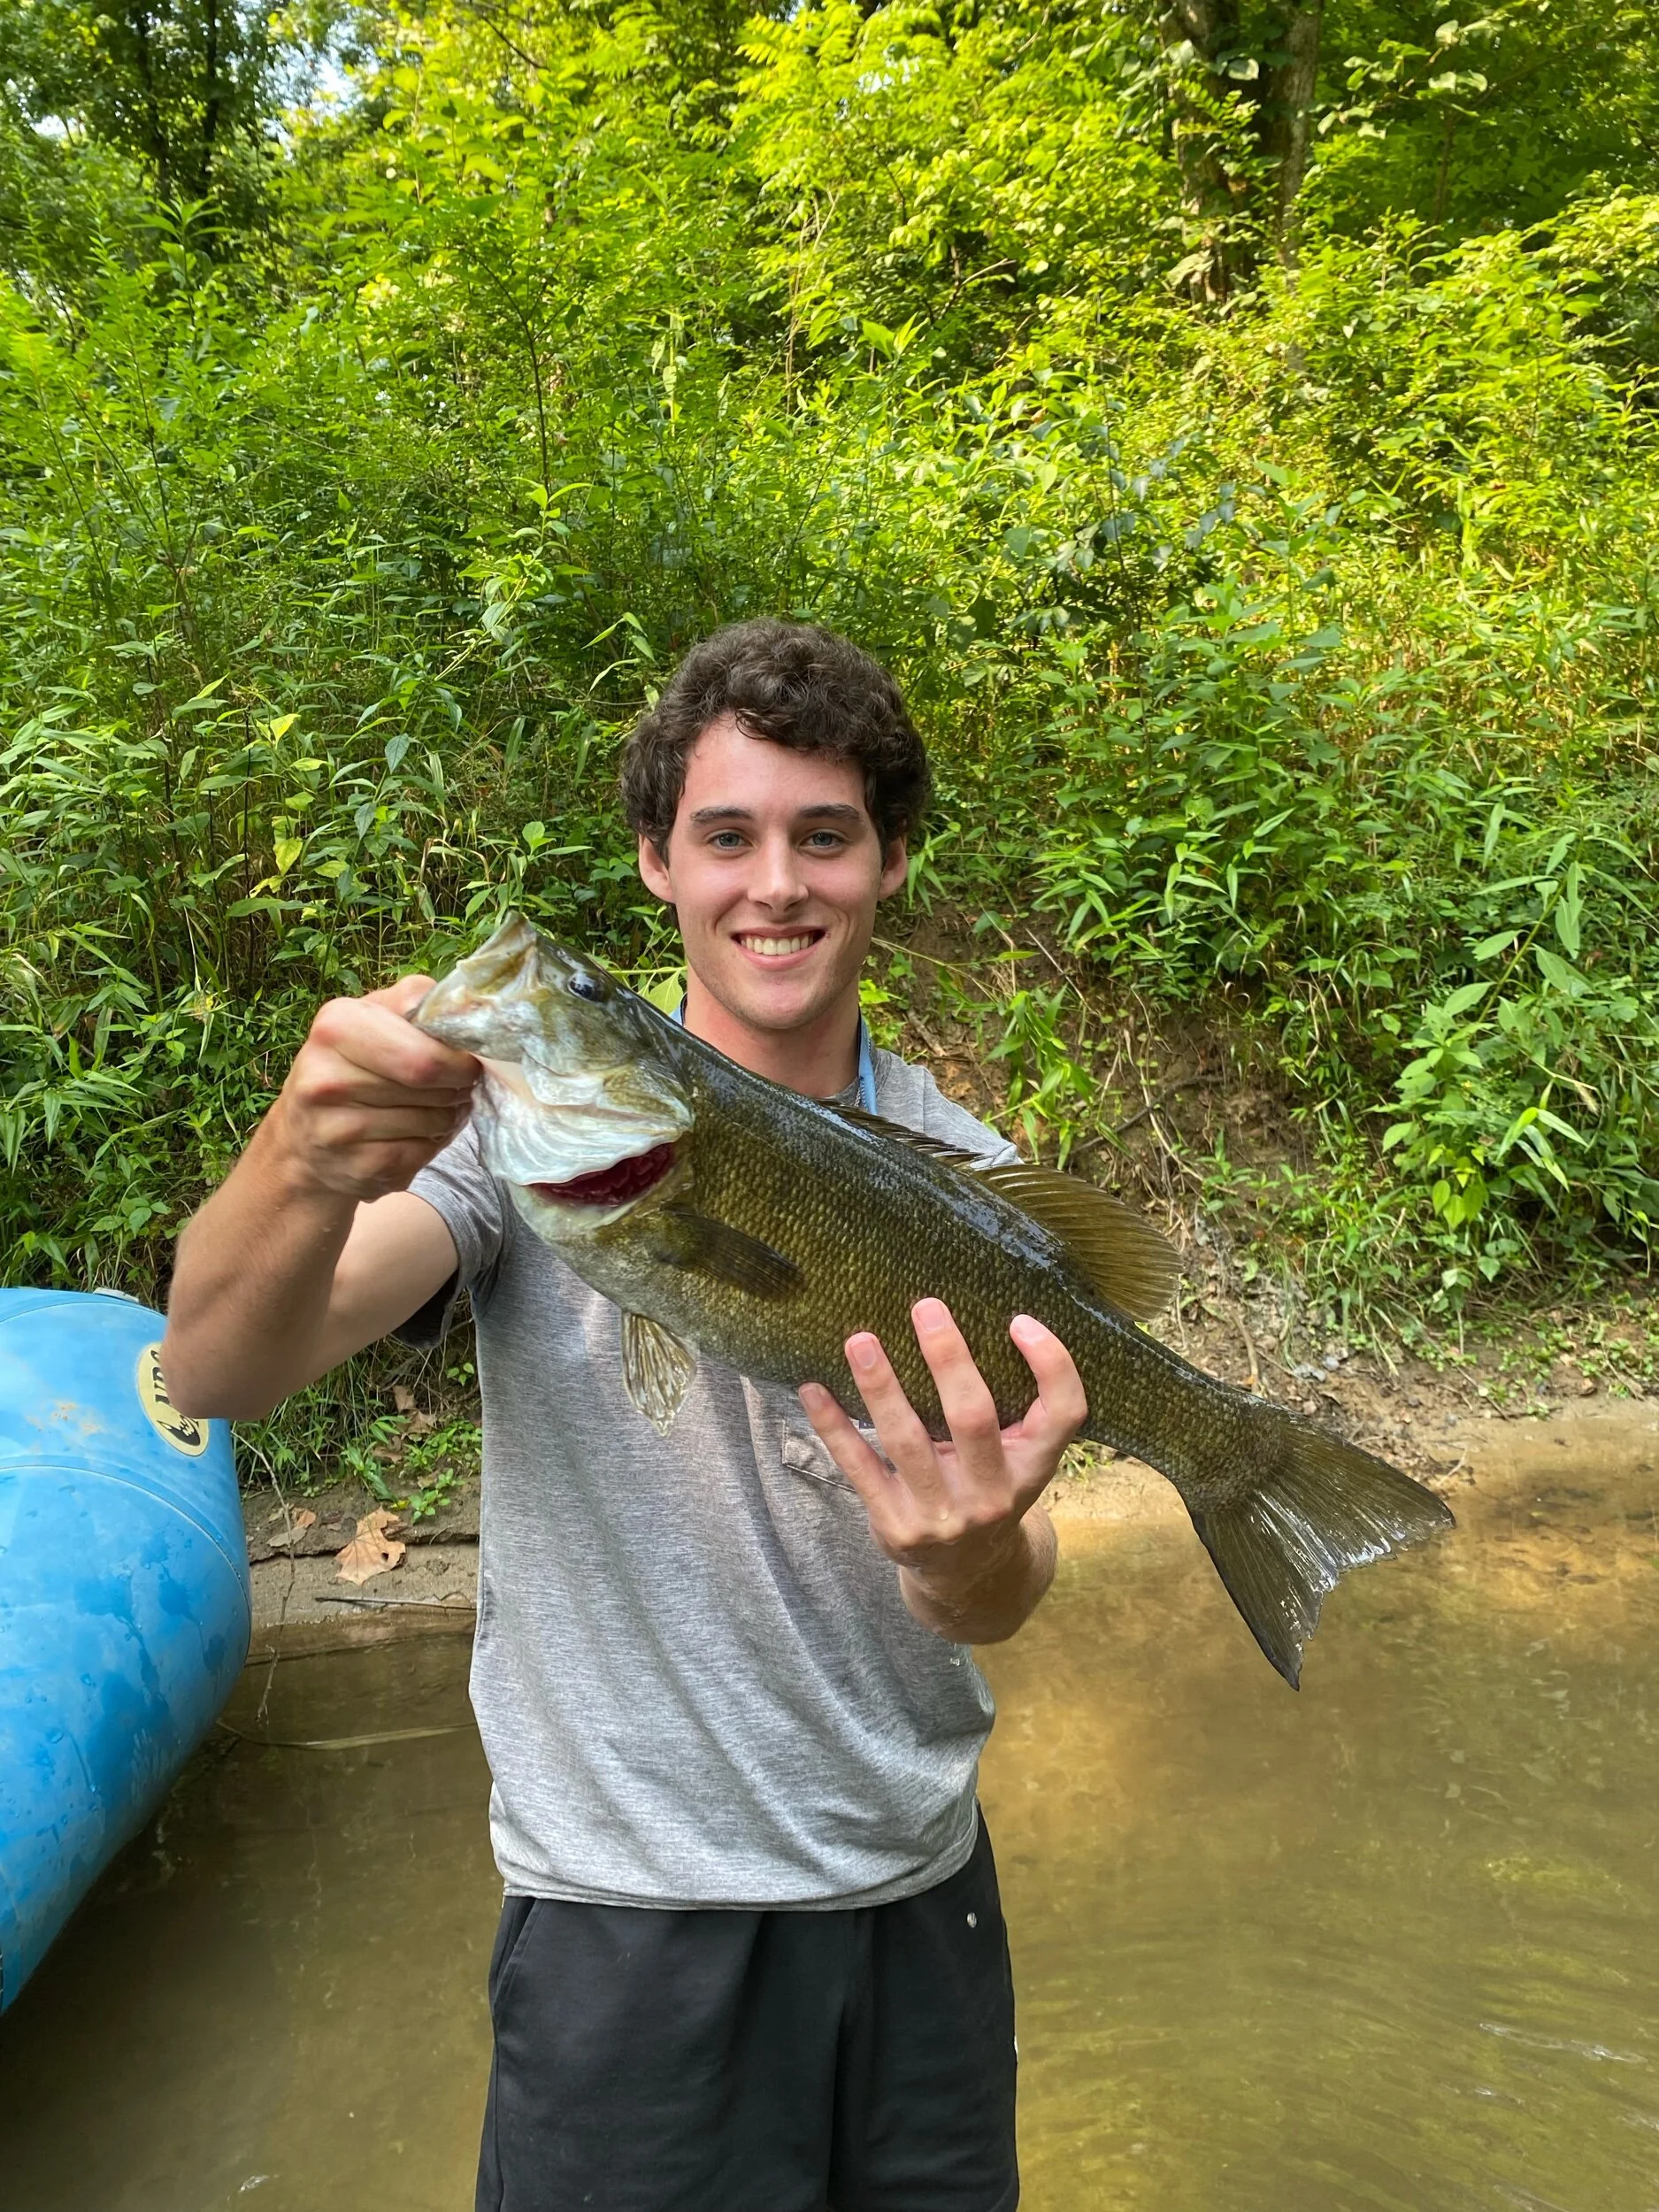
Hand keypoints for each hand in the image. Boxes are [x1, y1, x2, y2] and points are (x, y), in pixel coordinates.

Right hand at [268, 976, 479, 1202]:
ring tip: (432, 1108)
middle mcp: (327, 1078)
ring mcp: (338, 1129)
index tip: (465, 1062)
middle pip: (434, 1087)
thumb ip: (415, 1001)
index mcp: (336, 1027)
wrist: (304, 1142)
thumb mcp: (371, 1018)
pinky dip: (432, 1144)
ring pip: (435, 1121)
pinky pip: (424, 1153)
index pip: (424, 1054)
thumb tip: (464, 1009)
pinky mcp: (359, 1168)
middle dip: (458, 1087)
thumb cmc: (351, 1068)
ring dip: (449, 1116)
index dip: (459, 1061)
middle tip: (455, 1086)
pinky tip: (415, 1135)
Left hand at [798, 1298, 1085, 1638]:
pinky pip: (860, 1467)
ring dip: (881, 1387)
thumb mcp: (1022, 1458)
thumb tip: (983, 1322)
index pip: (1064, 1413)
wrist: (967, 1574)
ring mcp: (942, 1516)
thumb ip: (1019, 1408)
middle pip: (973, 1418)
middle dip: (949, 1360)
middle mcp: (993, 1494)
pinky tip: (813, 1389)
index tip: (1018, 1320)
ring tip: (860, 1340)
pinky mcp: (896, 1527)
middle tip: (926, 1307)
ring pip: (907, 1441)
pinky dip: (834, 1426)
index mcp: (1033, 1466)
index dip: (1051, 1364)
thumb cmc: (992, 1488)